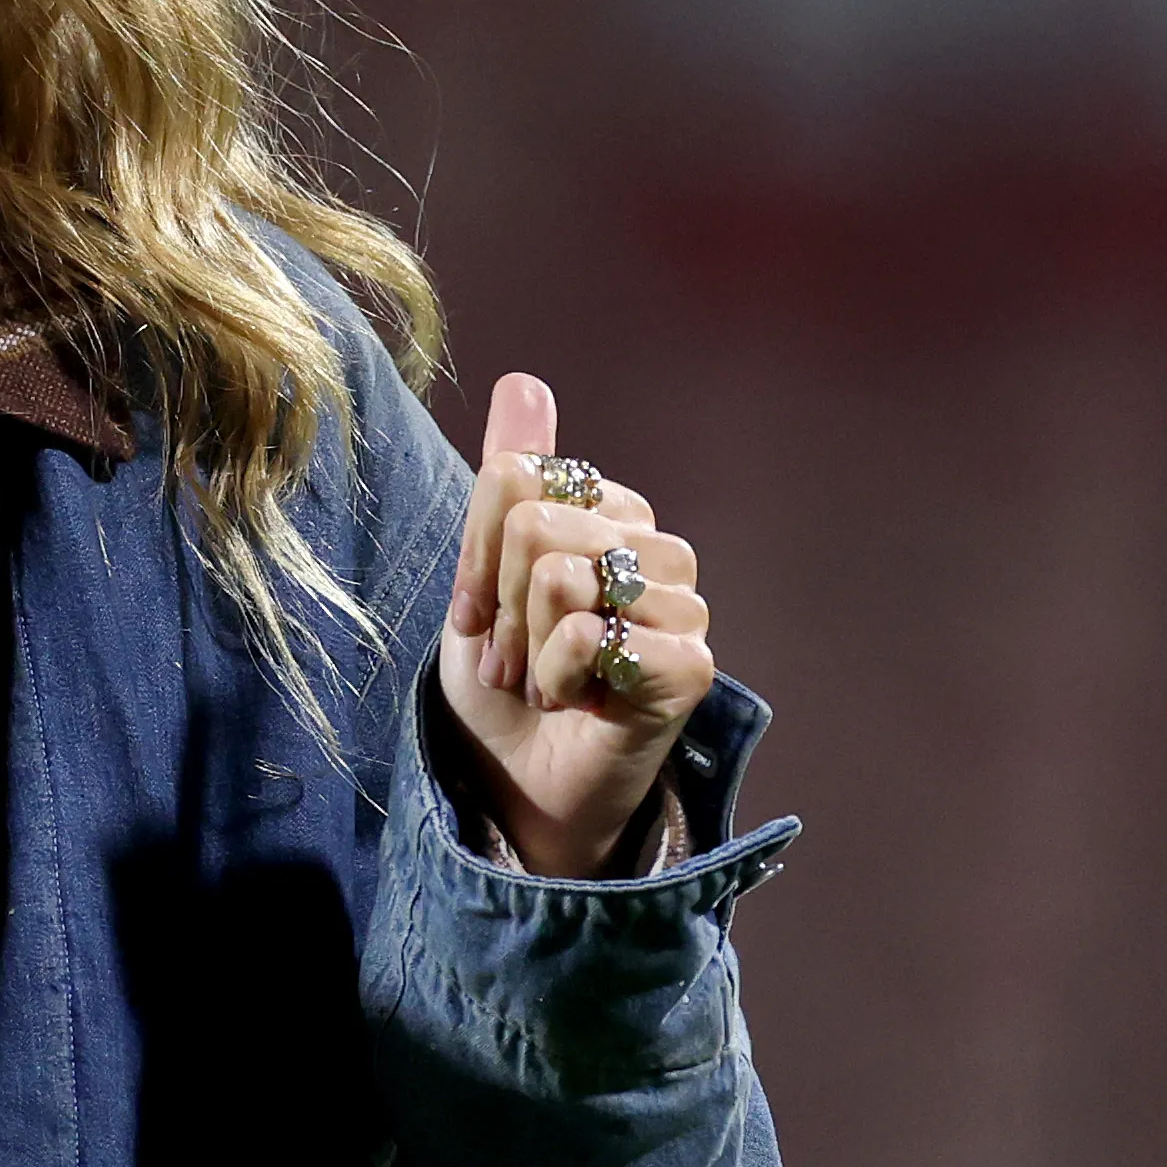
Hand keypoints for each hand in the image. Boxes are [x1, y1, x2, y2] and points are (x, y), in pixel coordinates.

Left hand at [439, 373, 713, 876]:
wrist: (518, 784)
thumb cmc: (503, 684)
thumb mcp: (481, 575)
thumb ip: (506, 480)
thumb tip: (523, 381)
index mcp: (613, 514)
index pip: (516, 476)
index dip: (474, 552)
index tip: (478, 613)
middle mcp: (658, 548)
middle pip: (535, 523)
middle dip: (499, 603)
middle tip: (513, 658)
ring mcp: (683, 606)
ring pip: (560, 574)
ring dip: (525, 646)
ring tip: (545, 681)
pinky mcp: (691, 665)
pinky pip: (590, 633)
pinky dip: (558, 676)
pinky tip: (581, 705)